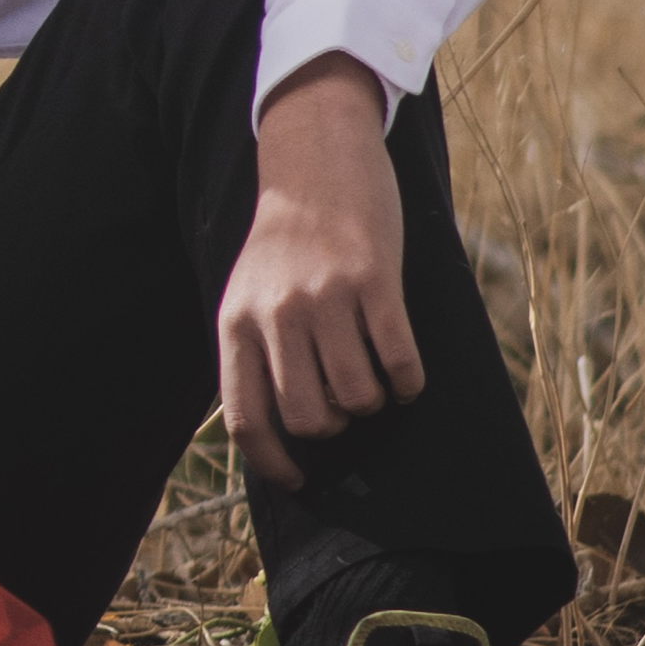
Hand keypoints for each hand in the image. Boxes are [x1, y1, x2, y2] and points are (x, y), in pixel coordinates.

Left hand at [221, 58, 424, 482]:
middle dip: (336, 427)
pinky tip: (406, 372)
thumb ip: (257, 352)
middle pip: (310, 418)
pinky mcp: (375, 283)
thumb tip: (279, 431)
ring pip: (358, 397)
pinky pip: (400, 363)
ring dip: (374, 402)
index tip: (301, 480)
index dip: (275, 461)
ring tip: (374, 379)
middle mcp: (276, 314)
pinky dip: (408, 382)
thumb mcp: (248, 294)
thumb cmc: (284, 243)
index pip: (246, 418)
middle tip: (346, 403)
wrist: (314, 165)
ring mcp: (325, 298)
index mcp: (236, 323)